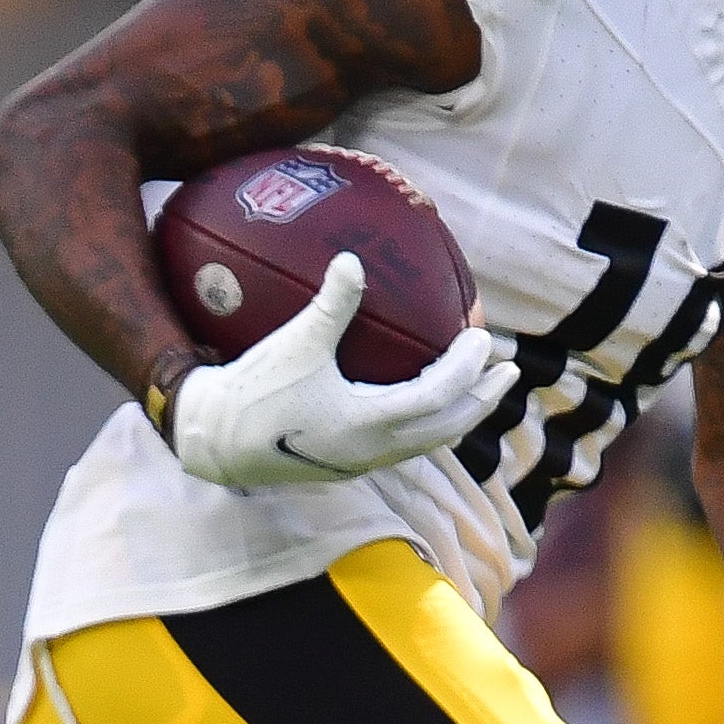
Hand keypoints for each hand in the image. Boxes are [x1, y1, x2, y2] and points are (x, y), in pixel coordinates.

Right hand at [165, 251, 517, 490]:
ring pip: (429, 443)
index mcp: (368, 424)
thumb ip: (330, 304)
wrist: (214, 443)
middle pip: (448, 430)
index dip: (467, 369)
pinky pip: (405, 445)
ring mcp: (362, 462)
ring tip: (477, 391)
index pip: (438, 397)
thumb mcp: (294, 343)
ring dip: (458, 415)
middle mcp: (373, 450)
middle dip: (483, 401)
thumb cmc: (254, 393)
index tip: (483, 338)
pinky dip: (428, 423)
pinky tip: (422, 403)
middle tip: (508, 373)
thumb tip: (353, 259)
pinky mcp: (346, 463)